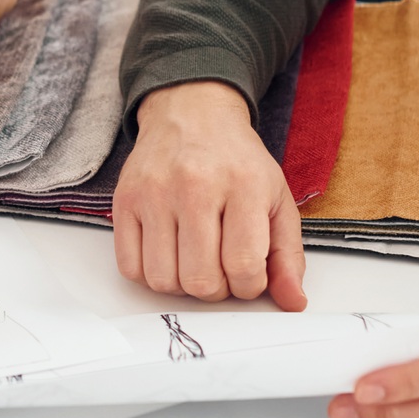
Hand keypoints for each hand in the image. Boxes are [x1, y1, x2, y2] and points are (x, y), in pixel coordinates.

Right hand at [113, 80, 306, 308]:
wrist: (192, 114)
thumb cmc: (236, 161)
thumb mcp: (276, 199)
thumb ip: (288, 254)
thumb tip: (293, 302)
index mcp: (244, 185)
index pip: (243, 265)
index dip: (248, 287)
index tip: (248, 276)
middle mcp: (196, 186)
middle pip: (201, 280)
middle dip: (216, 290)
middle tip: (220, 271)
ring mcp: (155, 193)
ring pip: (163, 279)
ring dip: (182, 285)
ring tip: (193, 262)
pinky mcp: (125, 200)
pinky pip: (130, 267)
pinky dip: (150, 275)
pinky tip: (167, 255)